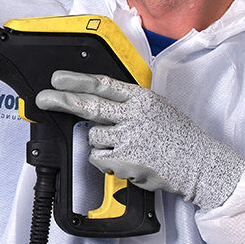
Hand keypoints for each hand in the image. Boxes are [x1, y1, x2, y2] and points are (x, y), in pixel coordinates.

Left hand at [34, 70, 244, 209]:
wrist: (201, 164)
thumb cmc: (180, 138)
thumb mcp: (158, 109)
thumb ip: (130, 105)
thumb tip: (99, 103)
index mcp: (142, 99)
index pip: (103, 85)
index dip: (77, 80)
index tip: (58, 78)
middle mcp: (134, 115)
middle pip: (89, 105)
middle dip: (62, 100)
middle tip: (43, 99)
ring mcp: (129, 138)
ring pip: (94, 137)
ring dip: (102, 143)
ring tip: (126, 147)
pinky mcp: (125, 160)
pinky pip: (99, 159)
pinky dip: (106, 162)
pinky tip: (125, 161)